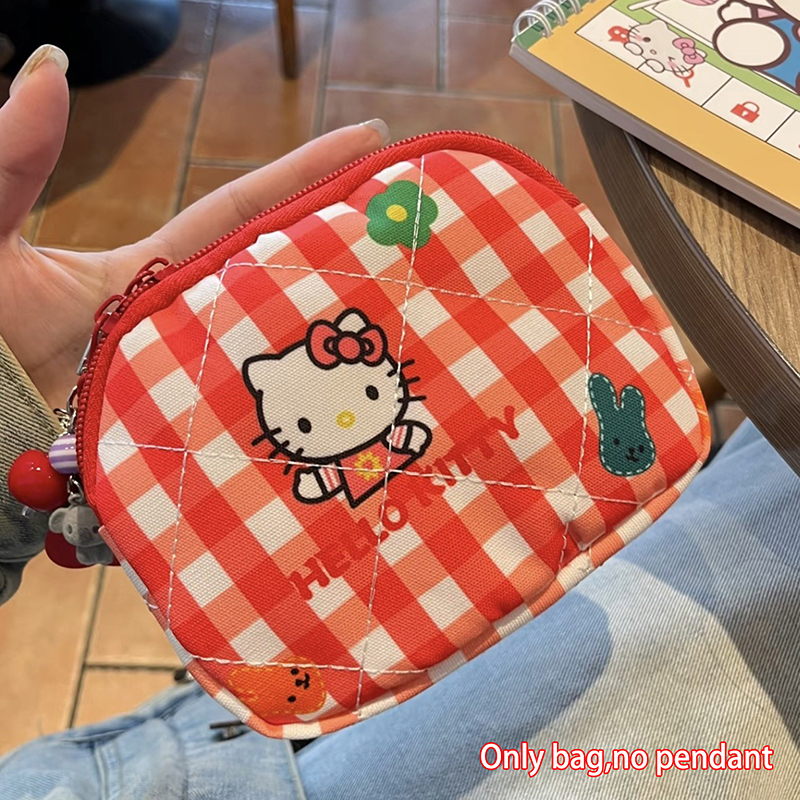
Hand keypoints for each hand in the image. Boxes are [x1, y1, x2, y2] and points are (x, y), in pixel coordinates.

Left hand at [0, 45, 389, 408]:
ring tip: (414, 337)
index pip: (239, 216)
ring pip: (270, 373)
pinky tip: (340, 441)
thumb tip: (51, 63)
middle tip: (420, 240)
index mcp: (147, 277)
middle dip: (344, 263)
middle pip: (274, 290)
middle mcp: (180, 332)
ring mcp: (183, 391)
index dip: (302, 177)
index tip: (368, 145)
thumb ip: (17, 159)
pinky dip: (277, 444)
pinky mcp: (175, 449)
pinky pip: (232, 443)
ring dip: (332, 362)